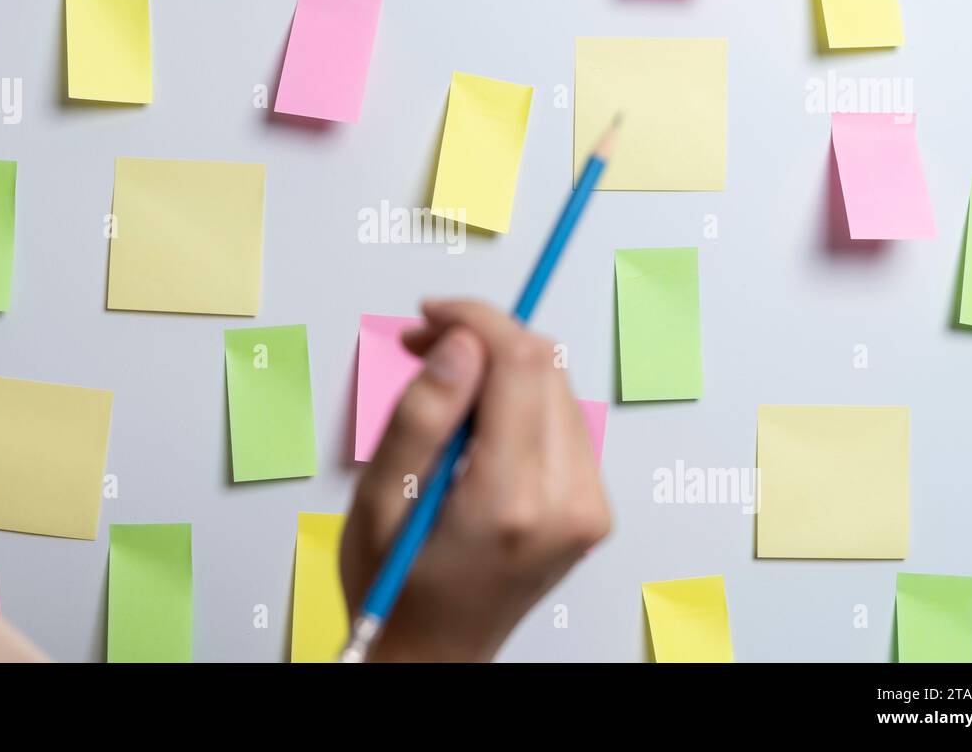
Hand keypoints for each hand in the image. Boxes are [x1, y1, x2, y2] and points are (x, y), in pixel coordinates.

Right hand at [340, 299, 611, 661]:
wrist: (434, 655)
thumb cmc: (397, 587)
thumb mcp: (379, 500)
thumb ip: (421, 416)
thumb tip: (460, 344)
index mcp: (510, 500)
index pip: (521, 363)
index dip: (477, 319)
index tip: (431, 315)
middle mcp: (567, 503)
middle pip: (544, 367)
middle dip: (483, 338)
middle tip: (422, 345)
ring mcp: (588, 508)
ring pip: (556, 387)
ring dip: (500, 366)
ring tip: (440, 385)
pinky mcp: (592, 507)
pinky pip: (562, 420)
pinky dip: (518, 400)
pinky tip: (474, 419)